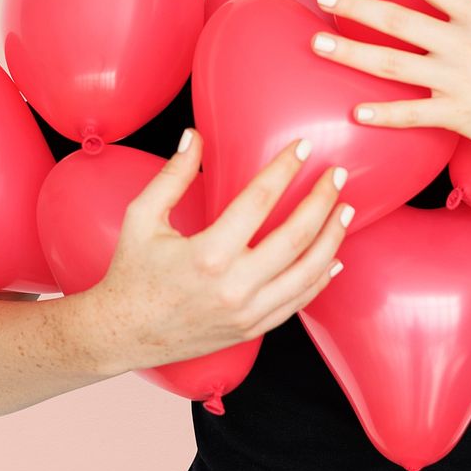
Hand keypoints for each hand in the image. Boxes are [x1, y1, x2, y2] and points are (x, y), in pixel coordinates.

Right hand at [91, 130, 351, 371]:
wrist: (124, 333)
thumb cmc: (131, 271)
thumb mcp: (141, 217)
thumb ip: (172, 175)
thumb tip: (195, 137)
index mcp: (208, 254)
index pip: (260, 200)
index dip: (285, 169)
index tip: (304, 147)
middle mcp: (233, 286)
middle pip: (295, 237)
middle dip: (322, 201)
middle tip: (338, 174)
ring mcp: (247, 312)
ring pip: (306, 273)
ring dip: (332, 238)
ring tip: (346, 209)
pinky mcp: (252, 328)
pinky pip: (298, 303)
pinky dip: (320, 278)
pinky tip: (334, 257)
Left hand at [311, 0, 470, 170]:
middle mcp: (463, 43)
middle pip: (397, 19)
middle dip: (356, 4)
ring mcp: (456, 80)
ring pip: (391, 64)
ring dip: (351, 52)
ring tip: (317, 43)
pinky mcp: (456, 114)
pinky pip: (411, 113)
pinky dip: (383, 114)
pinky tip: (354, 112)